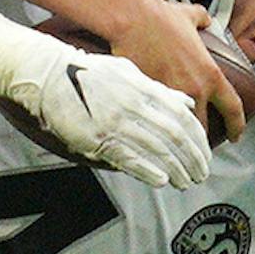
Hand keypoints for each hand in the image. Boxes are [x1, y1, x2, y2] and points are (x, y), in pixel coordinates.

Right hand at [32, 48, 211, 188]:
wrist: (49, 74)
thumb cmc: (87, 72)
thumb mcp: (128, 71)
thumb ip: (158, 89)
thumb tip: (185, 103)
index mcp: (144, 89)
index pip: (182, 117)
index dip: (198, 139)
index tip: (205, 153)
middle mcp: (134, 106)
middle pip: (175, 136)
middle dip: (193, 158)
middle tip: (201, 173)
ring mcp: (117, 123)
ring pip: (157, 150)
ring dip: (176, 169)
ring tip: (186, 181)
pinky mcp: (98, 138)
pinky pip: (129, 158)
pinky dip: (149, 171)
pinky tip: (162, 181)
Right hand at [107, 0, 244, 142]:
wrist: (133, 20)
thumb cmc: (159, 18)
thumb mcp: (191, 16)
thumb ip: (203, 21)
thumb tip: (205, 21)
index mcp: (210, 75)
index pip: (232, 109)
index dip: (236, 126)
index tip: (235, 134)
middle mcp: (194, 90)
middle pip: (204, 128)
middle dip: (201, 140)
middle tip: (197, 143)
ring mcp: (171, 96)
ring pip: (179, 130)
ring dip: (179, 138)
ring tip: (175, 142)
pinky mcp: (149, 98)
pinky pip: (156, 120)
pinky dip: (156, 126)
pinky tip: (152, 130)